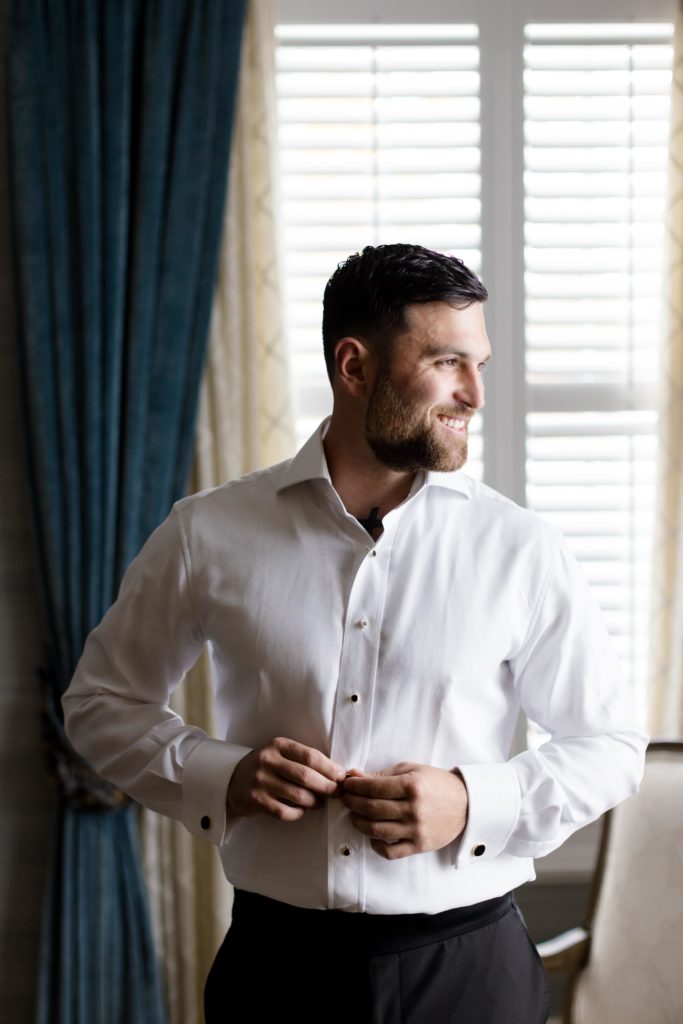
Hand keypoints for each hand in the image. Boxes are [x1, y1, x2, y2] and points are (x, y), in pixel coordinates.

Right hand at [227, 737, 345, 821]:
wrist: (233, 779)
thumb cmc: (267, 767)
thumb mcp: (281, 754)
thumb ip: (303, 759)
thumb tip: (336, 773)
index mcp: (278, 745)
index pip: (310, 756)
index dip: (329, 768)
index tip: (342, 776)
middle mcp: (268, 761)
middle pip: (306, 776)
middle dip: (327, 787)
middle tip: (337, 793)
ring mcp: (260, 781)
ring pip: (297, 796)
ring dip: (314, 802)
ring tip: (319, 802)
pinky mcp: (256, 800)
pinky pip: (285, 812)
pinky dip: (298, 813)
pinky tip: (301, 811)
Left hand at [341, 762, 467, 859]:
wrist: (466, 804)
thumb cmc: (436, 783)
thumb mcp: (411, 770)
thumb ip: (382, 774)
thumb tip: (354, 776)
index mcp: (412, 786)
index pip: (373, 787)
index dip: (354, 786)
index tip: (345, 784)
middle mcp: (413, 809)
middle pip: (371, 808)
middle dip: (351, 802)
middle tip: (344, 797)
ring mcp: (415, 830)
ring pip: (376, 830)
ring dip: (358, 822)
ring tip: (353, 814)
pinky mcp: (419, 846)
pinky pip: (390, 852)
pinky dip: (376, 845)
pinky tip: (372, 836)